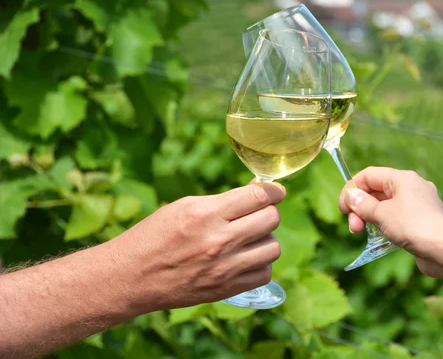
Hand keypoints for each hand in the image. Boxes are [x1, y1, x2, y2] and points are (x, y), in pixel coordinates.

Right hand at [109, 182, 285, 311]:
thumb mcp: (184, 206)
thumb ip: (224, 200)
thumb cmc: (154, 236)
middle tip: (255, 214)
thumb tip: (259, 192)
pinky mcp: (226, 289)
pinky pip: (264, 273)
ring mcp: (225, 268)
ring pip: (273, 247)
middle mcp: (219, 241)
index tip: (276, 191)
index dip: (273, 190)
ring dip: (265, 239)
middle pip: (271, 219)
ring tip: (248, 238)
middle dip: (267, 212)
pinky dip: (259, 264)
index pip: (259, 197)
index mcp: (206, 214)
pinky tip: (244, 259)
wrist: (130, 277)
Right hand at [338, 167, 442, 275]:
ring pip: (386, 205)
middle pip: (376, 190)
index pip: (369, 175)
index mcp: (402, 178)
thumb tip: (352, 196)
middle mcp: (412, 186)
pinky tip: (379, 236)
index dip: (352, 189)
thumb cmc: (413, 226)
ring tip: (362, 233)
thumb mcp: (381, 213)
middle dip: (360, 208)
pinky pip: (396, 216)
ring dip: (370, 217)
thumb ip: (363, 204)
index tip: (343, 208)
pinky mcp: (422, 219)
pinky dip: (384, 223)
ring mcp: (419, 203)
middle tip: (353, 227)